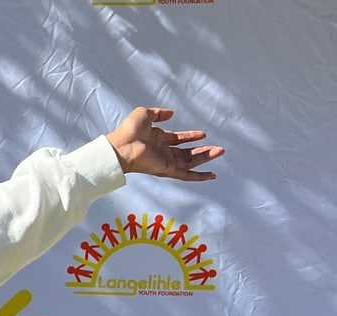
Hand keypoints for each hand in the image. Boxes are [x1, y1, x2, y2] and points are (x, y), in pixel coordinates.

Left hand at [105, 107, 222, 181]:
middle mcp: (162, 152)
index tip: (202, 135)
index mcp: (157, 139)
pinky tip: (210, 175)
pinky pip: (185, 175)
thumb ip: (158, 113)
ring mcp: (165, 161)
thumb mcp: (145, 114)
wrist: (121, 146)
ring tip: (220, 152)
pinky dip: (198, 176)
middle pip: (186, 153)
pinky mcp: (166, 170)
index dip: (190, 136)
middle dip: (202, 150)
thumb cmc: (128, 131)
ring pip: (189, 162)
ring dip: (205, 158)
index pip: (178, 139)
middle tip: (217, 148)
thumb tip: (171, 113)